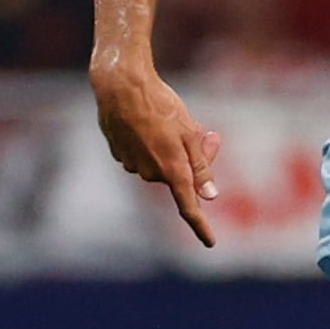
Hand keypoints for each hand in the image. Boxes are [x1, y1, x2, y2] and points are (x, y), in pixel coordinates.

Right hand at [93, 60, 223, 246]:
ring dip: (175, 150)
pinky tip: (152, 122)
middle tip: (210, 134)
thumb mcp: (189, 132)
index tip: (210, 243)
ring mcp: (131, 164)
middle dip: (197, 160)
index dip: (201, 227)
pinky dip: (154, 144)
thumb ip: (200, 167)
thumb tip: (210, 196)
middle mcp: (150, 173)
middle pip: (180, 177)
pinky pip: (144, 155)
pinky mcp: (119, 153)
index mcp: (171, 169)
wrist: (121, 85)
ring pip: (162, 165)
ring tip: (176, 121)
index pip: (188, 207)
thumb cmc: (160, 105)